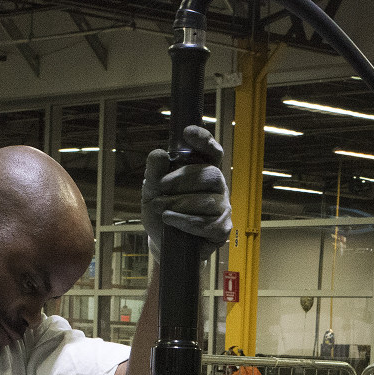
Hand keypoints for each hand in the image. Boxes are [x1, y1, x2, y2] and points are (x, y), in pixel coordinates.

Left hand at [142, 125, 230, 265]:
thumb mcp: (151, 190)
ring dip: (181, 204)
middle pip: (211, 174)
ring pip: (209, 201)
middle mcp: (217, 186)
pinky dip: (187, 222)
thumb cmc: (161, 211)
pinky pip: (210, 224)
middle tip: (161, 187)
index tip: (188, 133)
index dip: (204, 140)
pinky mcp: (221, 229)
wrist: (162, 242)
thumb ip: (154, 172)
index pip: (211, 151)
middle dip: (183, 180)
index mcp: (203, 170)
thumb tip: (159, 153)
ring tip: (161, 209)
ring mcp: (222, 207)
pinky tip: (172, 221)